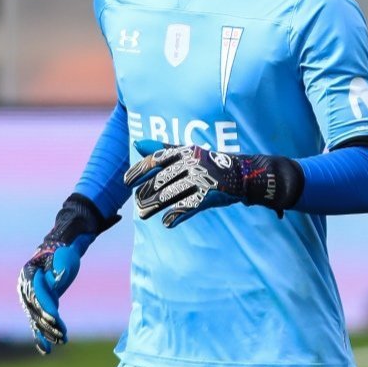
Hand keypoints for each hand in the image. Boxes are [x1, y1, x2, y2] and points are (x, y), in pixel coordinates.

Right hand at [18, 242, 81, 354]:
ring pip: (36, 319)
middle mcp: (24, 288)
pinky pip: (36, 324)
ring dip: (49, 331)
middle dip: (49, 323)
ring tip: (63, 340)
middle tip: (63, 334)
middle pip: (35, 310)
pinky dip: (41, 337)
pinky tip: (46, 350)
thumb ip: (59, 270)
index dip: (46, 306)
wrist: (58, 253)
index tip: (56, 317)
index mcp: (28, 275)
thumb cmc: (62, 254)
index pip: (36, 294)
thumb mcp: (63, 259)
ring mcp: (28, 299)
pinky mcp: (36, 307)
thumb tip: (57, 282)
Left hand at [123, 139, 301, 227]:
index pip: (156, 160)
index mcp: (184, 152)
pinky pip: (189, 206)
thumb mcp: (187, 152)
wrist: (241, 174)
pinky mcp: (209, 195)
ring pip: (172, 195)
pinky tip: (167, 223)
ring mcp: (201, 179)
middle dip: (146, 193)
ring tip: (143, 215)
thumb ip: (162, 149)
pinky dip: (177, 215)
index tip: (126, 182)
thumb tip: (137, 144)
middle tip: (138, 204)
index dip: (139, 171)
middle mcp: (191, 164)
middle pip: (161, 180)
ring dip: (155, 206)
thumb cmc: (209, 162)